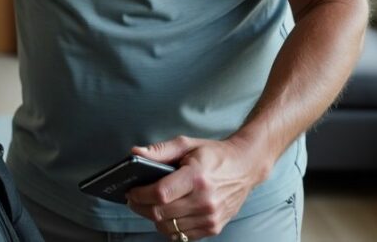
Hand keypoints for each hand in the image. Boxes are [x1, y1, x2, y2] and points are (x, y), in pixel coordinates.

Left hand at [125, 136, 266, 238]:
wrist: (246, 167)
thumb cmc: (214, 154)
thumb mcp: (187, 144)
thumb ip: (160, 150)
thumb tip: (135, 153)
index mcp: (197, 177)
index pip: (161, 193)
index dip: (140, 194)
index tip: (130, 190)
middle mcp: (205, 200)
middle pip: (161, 213)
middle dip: (141, 207)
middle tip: (134, 199)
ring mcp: (211, 217)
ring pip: (169, 227)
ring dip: (153, 218)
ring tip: (149, 206)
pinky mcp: (214, 227)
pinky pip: (182, 236)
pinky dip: (170, 227)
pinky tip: (167, 214)